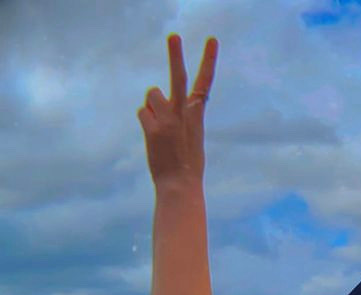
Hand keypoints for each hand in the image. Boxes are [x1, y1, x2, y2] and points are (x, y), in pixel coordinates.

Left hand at [138, 35, 217, 187]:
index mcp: (197, 116)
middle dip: (176, 55)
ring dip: (152, 107)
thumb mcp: (190, 137)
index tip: (212, 41)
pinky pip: (143, 112)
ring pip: (152, 95)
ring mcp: (169, 120)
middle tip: (174, 36)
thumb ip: (178, 114)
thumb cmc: (186, 164)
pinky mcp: (154, 127)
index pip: (205, 84)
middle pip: (179, 78)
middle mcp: (184, 114)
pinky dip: (146, 122)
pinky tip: (154, 138)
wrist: (180, 185)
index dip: (208, 61)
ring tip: (160, 129)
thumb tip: (153, 96)